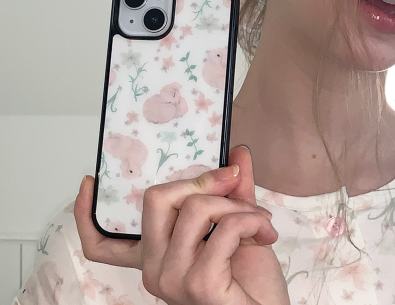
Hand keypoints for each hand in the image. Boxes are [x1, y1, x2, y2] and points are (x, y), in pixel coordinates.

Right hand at [74, 145, 289, 304]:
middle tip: (234, 186)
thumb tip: (238, 151)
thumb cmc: (252, 281)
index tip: (89, 182)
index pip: (103, 246)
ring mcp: (172, 278)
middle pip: (156, 198)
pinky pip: (226, 229)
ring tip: (259, 221)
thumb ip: (235, 190)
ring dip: (239, 206)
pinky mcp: (198, 284)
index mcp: (157, 256)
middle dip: (204, 182)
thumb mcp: (240, 225)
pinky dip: (252, 221)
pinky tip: (266, 235)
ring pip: (197, 207)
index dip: (87, 215)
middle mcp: (154, 269)